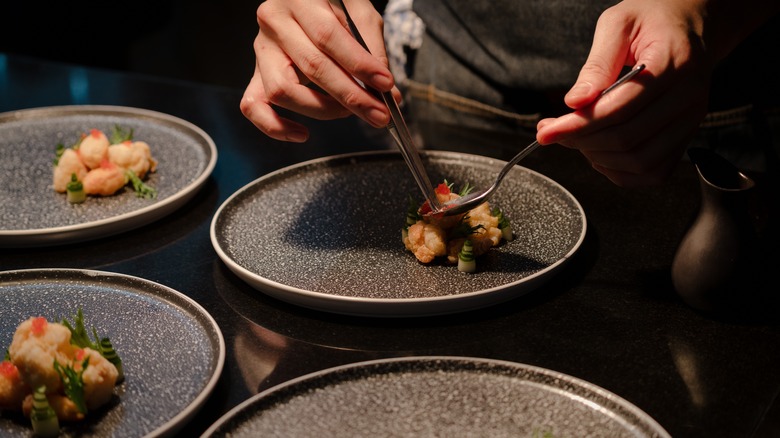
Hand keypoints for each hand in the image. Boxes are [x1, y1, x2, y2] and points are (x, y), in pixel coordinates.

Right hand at [240, 0, 396, 141]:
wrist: (305, 3)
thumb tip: (386, 90)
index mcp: (298, 0)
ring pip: (282, 90)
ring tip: (347, 112)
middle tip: (377, 113)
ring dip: (321, 109)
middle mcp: (274, 23)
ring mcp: (262, 51)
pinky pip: (253, 106)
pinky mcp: (256, 75)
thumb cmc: (332, 5)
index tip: (385, 85)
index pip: (328, 36)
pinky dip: (275, 126)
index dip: (359, 64)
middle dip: (350, 96)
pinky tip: (302, 133)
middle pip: (311, 67)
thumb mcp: (358, 12)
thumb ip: (372, 46)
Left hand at [536, 0, 718, 186]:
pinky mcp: (686, 137)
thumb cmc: (652, 22)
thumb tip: (575, 102)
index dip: (577, 125)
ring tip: (578, 138)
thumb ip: (596, 64)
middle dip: (581, 141)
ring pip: (639, 161)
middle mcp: (688, 97)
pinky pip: (653, 172)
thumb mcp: (618, 24)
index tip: (546, 131)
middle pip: (627, 139)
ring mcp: (690, 121)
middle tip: (556, 131)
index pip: (619, 109)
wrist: (689, 26)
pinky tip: (602, 152)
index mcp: (673, 63)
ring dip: (598, 157)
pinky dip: (621, 171)